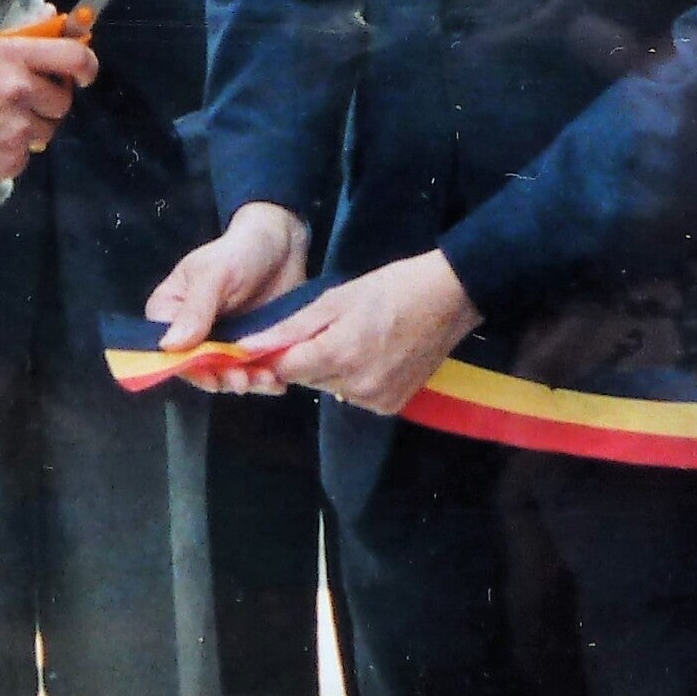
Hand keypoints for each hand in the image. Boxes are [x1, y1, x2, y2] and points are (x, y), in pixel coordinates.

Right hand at [0, 31, 97, 195]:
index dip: (88, 67)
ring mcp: (15, 129)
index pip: (74, 58)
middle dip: (47, 102)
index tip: (85, 75)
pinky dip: (11, 151)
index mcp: (10, 57)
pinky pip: (26, 156)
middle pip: (63, 100)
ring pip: (46, 131)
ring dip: (29, 128)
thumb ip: (20, 36)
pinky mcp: (8, 162)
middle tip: (21, 102)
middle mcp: (18, 91)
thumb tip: (57, 16)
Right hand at [146, 202, 309, 391]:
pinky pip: (250, 371)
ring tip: (268, 380)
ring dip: (246, 383)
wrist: (283, 243)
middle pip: (199, 369)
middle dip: (223, 379)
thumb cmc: (240, 250)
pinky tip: (278, 381)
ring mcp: (220, 343)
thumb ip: (195, 309)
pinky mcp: (247, 348)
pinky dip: (263, 379)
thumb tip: (170, 346)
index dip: (191, 369)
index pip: (170, 351)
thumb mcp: (215, 274)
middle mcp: (189, 333)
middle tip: (247, 381)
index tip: (215, 378)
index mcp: (169, 312)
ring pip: (226, 375)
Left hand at [246, 251, 481, 414]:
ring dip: (332, 369)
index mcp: (338, 354)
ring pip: (332, 389)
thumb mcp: (336, 299)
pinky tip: (373, 354)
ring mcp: (376, 400)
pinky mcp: (392, 407)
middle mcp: (355, 386)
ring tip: (355, 337)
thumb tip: (248, 346)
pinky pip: (356, 396)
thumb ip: (291, 327)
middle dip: (308, 357)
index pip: (285, 370)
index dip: (275, 356)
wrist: (448, 299)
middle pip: (308, 379)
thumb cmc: (389, 288)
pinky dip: (355, 379)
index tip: (274, 341)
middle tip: (329, 328)